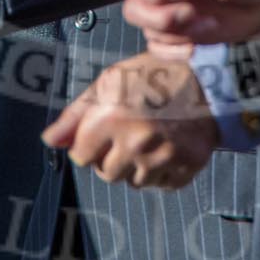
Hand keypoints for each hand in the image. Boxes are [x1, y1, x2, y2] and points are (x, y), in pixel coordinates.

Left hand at [41, 53, 218, 188]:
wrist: (208, 77)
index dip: (88, 144)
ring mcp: (161, 158)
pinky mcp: (185, 169)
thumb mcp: (110, 81)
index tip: (102, 132)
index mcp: (110, 118)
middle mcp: (134, 142)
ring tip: (151, 136)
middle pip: (105, 174)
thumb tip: (50, 141)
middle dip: (111, 157)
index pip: (80, 157)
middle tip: (129, 132)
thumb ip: (76, 114)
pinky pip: (161, 185)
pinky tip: (167, 146)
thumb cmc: (156, 74)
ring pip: (133, 182)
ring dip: (136, 166)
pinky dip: (162, 172)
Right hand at [121, 0, 259, 47]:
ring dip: (174, 34)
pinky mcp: (181, 33)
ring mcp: (170, 11)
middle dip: (158, 17)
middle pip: (133, 8)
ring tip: (208, 24)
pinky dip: (173, 52)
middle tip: (191, 14)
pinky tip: (195, 49)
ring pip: (147, 30)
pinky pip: (159, 49)